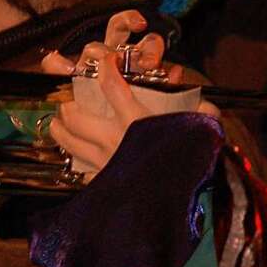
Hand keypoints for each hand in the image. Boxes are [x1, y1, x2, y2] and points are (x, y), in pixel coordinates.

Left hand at [41, 10, 216, 176]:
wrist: (178, 206)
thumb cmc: (188, 164)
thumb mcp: (200, 132)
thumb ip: (201, 114)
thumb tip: (207, 105)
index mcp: (136, 121)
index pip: (111, 85)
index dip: (105, 68)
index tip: (105, 60)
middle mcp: (113, 139)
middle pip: (74, 114)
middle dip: (68, 102)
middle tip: (70, 98)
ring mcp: (103, 162)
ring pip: (67, 139)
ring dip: (60, 128)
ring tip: (59, 121)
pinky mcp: (101, 183)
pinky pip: (77, 167)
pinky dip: (72, 157)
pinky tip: (74, 153)